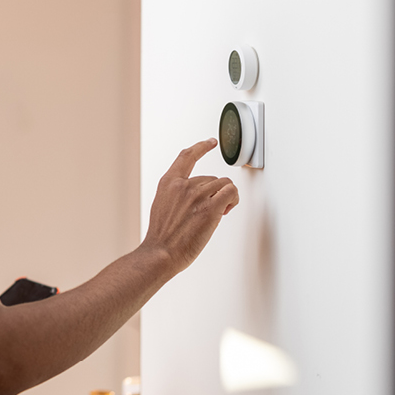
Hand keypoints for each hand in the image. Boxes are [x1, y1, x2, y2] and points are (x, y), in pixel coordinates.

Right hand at [142, 138, 239, 273]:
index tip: (209, 142)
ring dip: (225, 198)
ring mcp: (197, 195)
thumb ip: (177, 195)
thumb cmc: (162, 237)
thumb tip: (196, 197)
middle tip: (212, 210)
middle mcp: (183, 185)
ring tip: (218, 213)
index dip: (200, 147)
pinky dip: (233, 200)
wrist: (161, 253)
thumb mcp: (161, 206)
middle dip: (215, 193)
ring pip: (224, 185)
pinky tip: (227, 210)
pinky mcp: (211, 208)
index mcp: (169, 183)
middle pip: (212, 177)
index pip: (186, 157)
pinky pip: (231, 193)